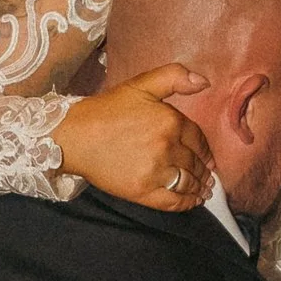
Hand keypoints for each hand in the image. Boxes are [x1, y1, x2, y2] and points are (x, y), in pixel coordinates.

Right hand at [55, 63, 213, 209]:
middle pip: (195, 162)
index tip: (208, 157)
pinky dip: (187, 203)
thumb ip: (174, 77)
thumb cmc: (105, 110)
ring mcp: (156, 171)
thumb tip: (205, 82)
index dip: (205, 150)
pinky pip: (173, 201)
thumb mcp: (140, 85)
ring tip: (203, 190)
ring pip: (188, 182)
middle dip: (203, 170)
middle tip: (208, 176)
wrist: (73, 136)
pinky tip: (193, 201)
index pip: (198, 139)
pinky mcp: (142, 191)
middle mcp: (167, 147)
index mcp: (170, 121)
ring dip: (200, 187)